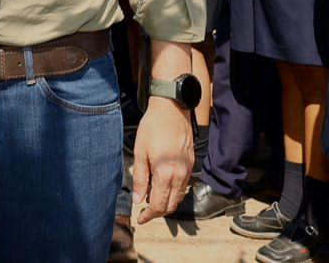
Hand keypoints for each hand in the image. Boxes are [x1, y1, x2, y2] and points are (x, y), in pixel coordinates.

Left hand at [132, 98, 193, 222]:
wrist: (172, 109)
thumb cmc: (153, 128)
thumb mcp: (140, 152)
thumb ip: (139, 178)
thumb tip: (138, 200)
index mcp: (165, 173)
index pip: (158, 204)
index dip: (149, 215)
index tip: (140, 218)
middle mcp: (180, 175)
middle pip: (171, 205)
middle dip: (158, 212)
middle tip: (145, 212)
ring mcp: (187, 170)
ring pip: (179, 197)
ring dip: (167, 204)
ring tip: (152, 202)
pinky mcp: (191, 165)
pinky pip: (184, 187)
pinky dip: (174, 194)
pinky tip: (163, 189)